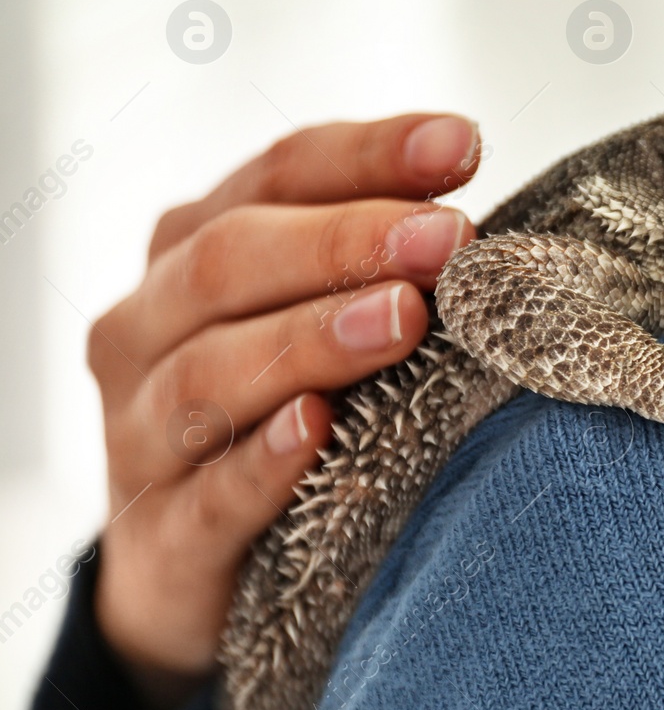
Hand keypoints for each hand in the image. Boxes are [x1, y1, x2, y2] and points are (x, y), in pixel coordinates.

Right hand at [87, 114, 480, 709]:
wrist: (190, 566)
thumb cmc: (281, 408)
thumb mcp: (321, 318)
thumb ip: (382, 264)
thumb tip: (477, 214)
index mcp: (193, 248)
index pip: (279, 173)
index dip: (371, 154)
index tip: (463, 144)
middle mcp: (148, 326)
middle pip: (232, 259)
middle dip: (346, 242)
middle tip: (447, 238)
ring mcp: (140, 434)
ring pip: (211, 370)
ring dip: (312, 338)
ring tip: (402, 318)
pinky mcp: (158, 539)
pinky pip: (205, 495)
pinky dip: (260, 462)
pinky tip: (316, 429)